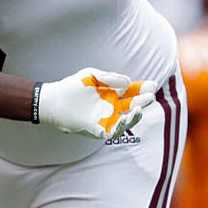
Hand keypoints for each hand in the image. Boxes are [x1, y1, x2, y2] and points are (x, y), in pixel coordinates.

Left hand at [36, 68, 156, 138]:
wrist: (54, 100)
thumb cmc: (72, 86)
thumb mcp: (92, 76)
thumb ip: (110, 78)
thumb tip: (128, 82)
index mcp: (112, 93)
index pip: (132, 92)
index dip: (143, 89)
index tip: (152, 85)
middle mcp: (111, 107)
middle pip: (132, 106)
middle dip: (143, 101)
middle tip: (149, 97)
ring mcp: (105, 119)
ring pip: (126, 121)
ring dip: (134, 117)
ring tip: (137, 109)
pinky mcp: (97, 129)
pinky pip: (112, 131)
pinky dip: (120, 127)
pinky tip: (124, 118)